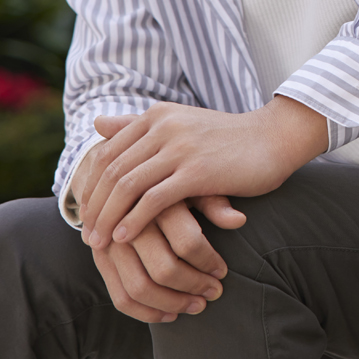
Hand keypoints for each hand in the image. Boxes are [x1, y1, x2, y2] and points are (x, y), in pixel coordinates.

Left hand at [80, 97, 328, 250]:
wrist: (275, 138)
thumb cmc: (228, 138)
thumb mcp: (180, 124)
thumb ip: (138, 125)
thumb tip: (98, 123)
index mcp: (157, 116)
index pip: (107, 152)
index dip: (90, 185)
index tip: (83, 212)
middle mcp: (165, 126)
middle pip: (112, 170)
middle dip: (94, 205)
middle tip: (86, 234)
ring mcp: (181, 147)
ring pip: (127, 186)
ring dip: (107, 217)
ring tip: (99, 242)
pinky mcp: (198, 171)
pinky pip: (154, 199)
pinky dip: (134, 220)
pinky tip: (125, 238)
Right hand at [88, 196, 246, 322]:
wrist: (120, 181)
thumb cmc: (167, 185)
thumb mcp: (190, 184)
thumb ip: (213, 201)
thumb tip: (239, 220)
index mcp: (157, 200)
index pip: (187, 242)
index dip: (208, 261)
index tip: (222, 272)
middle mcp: (129, 223)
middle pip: (164, 269)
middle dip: (193, 286)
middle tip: (215, 292)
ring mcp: (110, 244)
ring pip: (140, 288)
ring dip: (172, 304)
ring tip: (197, 306)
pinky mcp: (100, 260)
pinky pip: (121, 297)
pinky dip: (146, 313)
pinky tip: (169, 315)